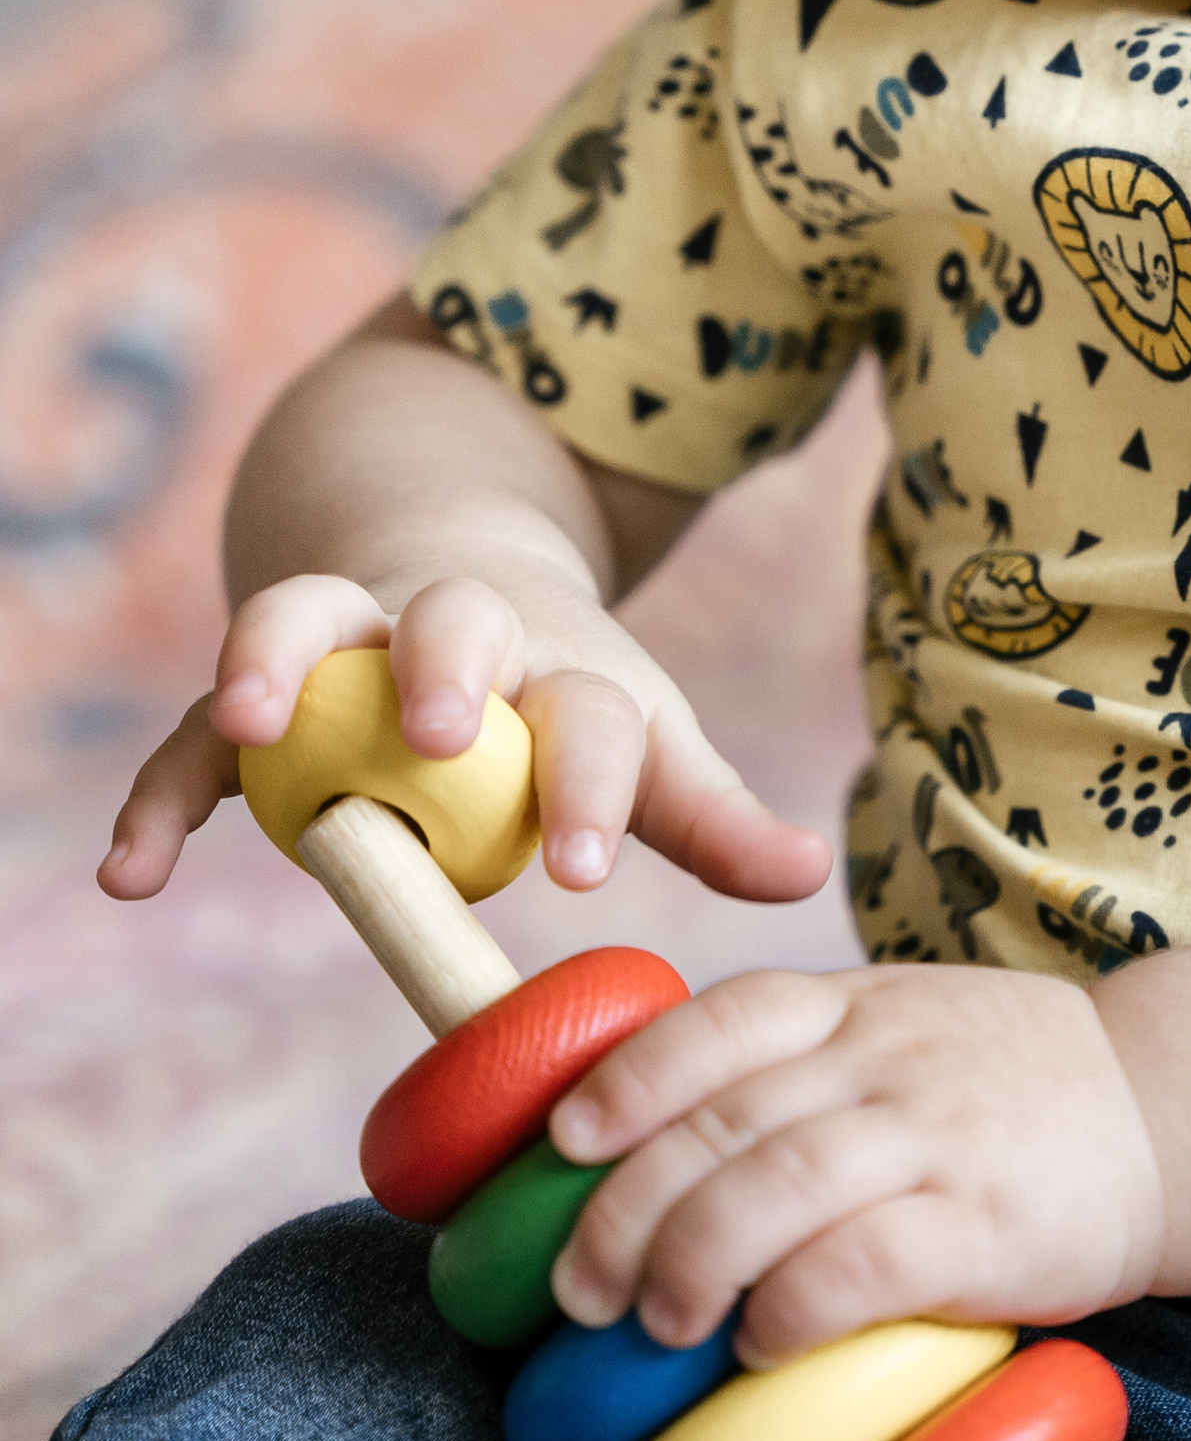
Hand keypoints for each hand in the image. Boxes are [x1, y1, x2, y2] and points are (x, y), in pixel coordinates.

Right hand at [99, 569, 832, 908]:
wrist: (457, 564)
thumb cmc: (563, 687)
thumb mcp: (643, 736)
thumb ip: (707, 813)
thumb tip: (810, 876)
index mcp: (560, 662)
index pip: (589, 712)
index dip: (590, 786)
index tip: (583, 870)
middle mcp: (452, 633)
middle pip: (451, 621)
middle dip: (443, 667)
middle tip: (438, 730)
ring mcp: (346, 645)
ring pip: (303, 619)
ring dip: (274, 661)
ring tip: (252, 726)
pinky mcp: (261, 684)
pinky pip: (198, 731)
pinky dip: (161, 794)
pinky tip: (131, 876)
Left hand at [545, 965, 1167, 1362]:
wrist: (1174, 1112)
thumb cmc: (1012, 1088)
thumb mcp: (904, 1027)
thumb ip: (799, 1064)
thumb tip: (647, 1148)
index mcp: (855, 1007)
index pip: (715, 1022)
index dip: (625, 1083)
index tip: (566, 1146)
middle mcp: (885, 1059)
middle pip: (720, 1121)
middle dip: (624, 1210)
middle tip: (580, 1290)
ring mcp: (937, 1137)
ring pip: (775, 1186)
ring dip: (690, 1261)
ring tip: (655, 1324)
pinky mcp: (986, 1225)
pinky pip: (864, 1263)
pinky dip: (793, 1306)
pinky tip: (761, 1343)